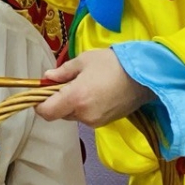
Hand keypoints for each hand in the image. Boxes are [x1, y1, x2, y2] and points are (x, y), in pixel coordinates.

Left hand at [36, 49, 152, 126]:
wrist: (144, 76)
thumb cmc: (113, 63)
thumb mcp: (84, 61)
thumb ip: (63, 72)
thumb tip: (46, 78)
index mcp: (75, 98)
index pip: (46, 112)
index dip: (39, 104)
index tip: (42, 93)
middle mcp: (83, 114)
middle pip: (60, 113)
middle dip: (60, 100)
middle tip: (69, 83)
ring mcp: (95, 121)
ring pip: (74, 115)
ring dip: (74, 104)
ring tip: (88, 86)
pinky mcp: (105, 123)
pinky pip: (87, 117)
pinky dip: (87, 107)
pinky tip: (99, 93)